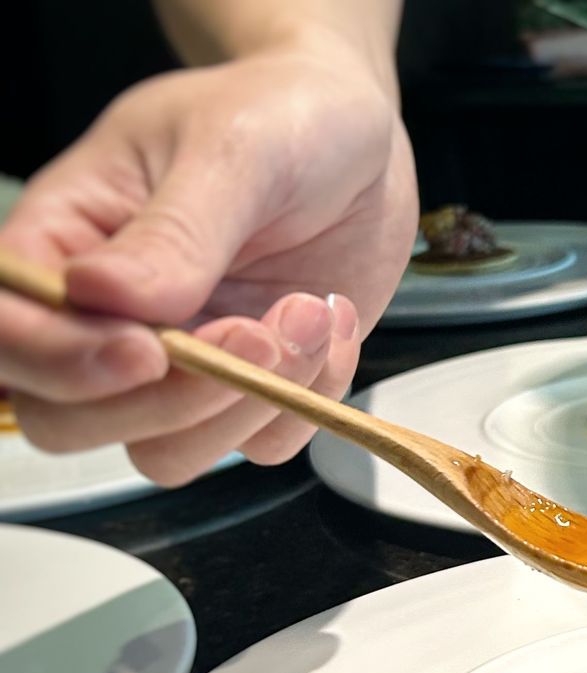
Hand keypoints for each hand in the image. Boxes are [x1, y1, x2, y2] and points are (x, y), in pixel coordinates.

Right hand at [0, 44, 418, 485]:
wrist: (363, 138)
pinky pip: (261, 445)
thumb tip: (105, 297)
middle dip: (170, 400)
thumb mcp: (233, 149)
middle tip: (260, 331)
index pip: (8, 332)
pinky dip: (307, 403)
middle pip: (70, 421)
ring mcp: (182, 361)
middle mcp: (109, 318)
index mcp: (65, 244)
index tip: (147, 351)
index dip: (58, 361)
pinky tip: (332, 325)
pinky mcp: (253, 387)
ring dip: (249, 406)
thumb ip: (175, 230)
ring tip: (313, 313)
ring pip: (166, 452)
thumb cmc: (280, 117)